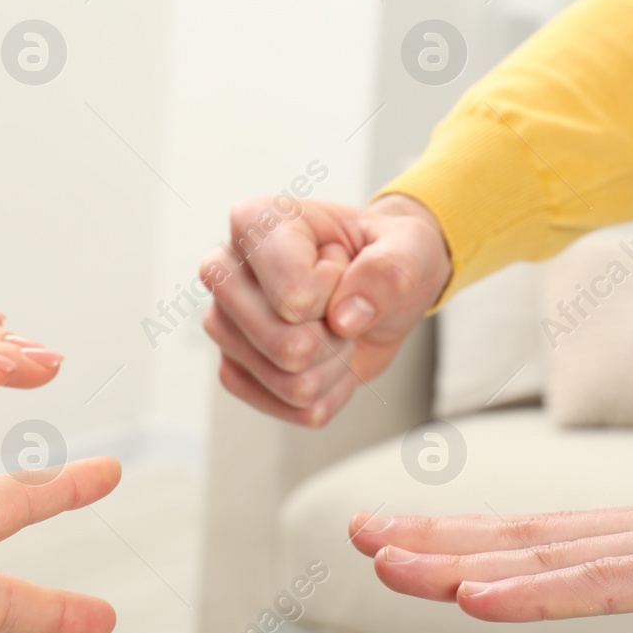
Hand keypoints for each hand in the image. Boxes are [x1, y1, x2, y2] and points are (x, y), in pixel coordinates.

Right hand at [200, 195, 449, 427]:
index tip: (342, 262)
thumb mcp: (410, 245)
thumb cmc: (382, 253)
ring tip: (335, 325)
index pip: (296, 295)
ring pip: (292, 384)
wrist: (374, 285)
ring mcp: (222, 325)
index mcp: (255, 222)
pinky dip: (328, 392)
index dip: (339, 291)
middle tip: (342, 302)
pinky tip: (327, 357)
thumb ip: (390, 268)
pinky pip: (293, 410)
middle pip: (287, 347)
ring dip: (335, 365)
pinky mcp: (232, 370)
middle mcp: (223, 272)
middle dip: (337, 337)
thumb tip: (347, 318)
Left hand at [349, 393, 632, 619]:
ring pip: (546, 557)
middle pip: (525, 538)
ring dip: (458, 563)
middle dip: (436, 542)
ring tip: (384, 563)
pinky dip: (534, 592)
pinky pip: (606, 586)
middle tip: (357, 537)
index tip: (401, 538)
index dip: (468, 539)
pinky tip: (476, 598)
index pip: (543, 536)